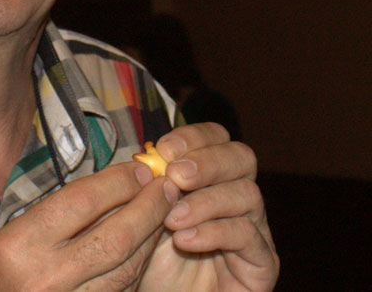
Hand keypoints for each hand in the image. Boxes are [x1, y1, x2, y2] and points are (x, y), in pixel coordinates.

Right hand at [0, 161, 179, 290]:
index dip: (116, 183)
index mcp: (21, 244)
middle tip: (166, 186)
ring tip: (165, 209)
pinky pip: (124, 286)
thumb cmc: (2, 271)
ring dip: (151, 234)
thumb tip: (113, 184)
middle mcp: (46, 275)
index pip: (80, 203)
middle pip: (114, 237)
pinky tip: (149, 241)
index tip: (138, 170)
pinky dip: (140, 261)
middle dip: (147, 208)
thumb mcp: (14, 234)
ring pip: (127, 266)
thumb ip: (59, 212)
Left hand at [138, 123, 278, 290]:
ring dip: (206, 202)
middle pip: (241, 157)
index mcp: (208, 177)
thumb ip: (144, 184)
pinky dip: (215, 233)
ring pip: (247, 194)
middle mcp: (236, 197)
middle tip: (175, 176)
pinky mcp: (262, 264)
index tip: (164, 149)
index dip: (194, 137)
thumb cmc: (147, 258)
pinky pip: (249, 236)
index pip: (216, 138)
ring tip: (172, 219)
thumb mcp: (138, 213)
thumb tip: (145, 155)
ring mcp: (254, 229)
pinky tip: (185, 240)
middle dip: (207, 162)